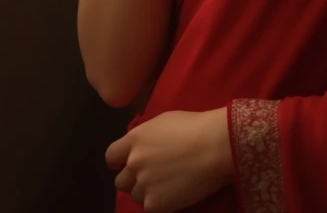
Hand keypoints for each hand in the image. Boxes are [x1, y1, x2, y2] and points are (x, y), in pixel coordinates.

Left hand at [105, 109, 233, 211]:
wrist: (215, 146)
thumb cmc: (195, 127)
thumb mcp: (164, 122)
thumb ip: (146, 136)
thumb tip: (142, 145)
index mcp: (135, 139)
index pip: (111, 156)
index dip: (120, 161)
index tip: (131, 163)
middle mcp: (133, 162)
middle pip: (120, 180)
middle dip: (133, 179)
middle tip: (153, 176)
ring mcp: (143, 184)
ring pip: (135, 195)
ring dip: (147, 192)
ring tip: (168, 185)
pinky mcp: (154, 204)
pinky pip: (149, 207)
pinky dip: (160, 203)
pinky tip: (175, 193)